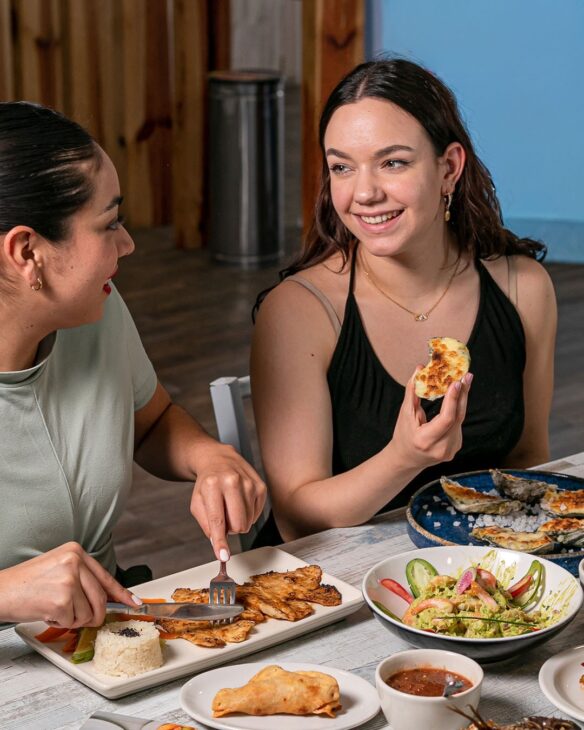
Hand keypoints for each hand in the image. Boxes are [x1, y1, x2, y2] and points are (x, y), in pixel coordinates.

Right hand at [0, 542, 140, 626]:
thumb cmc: (25, 583)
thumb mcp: (58, 569)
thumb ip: (82, 578)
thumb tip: (105, 599)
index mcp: (76, 551)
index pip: (105, 576)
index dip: (121, 593)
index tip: (134, 603)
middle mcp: (74, 562)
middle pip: (100, 598)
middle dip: (94, 615)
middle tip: (78, 617)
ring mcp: (69, 581)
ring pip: (87, 613)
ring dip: (71, 618)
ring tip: (52, 606)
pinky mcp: (61, 600)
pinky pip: (72, 621)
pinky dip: (60, 622)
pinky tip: (45, 611)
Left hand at [189, 442, 266, 560]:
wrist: (218, 458)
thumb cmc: (207, 482)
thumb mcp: (197, 502)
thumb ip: (206, 524)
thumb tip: (218, 543)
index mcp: (212, 486)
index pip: (217, 520)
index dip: (221, 541)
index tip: (223, 556)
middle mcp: (232, 482)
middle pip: (238, 525)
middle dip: (230, 529)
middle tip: (223, 516)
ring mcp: (249, 483)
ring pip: (248, 522)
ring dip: (238, 521)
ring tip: (231, 506)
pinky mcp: (261, 487)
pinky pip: (256, 515)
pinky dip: (247, 514)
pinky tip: (240, 502)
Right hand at [389, 370, 472, 470]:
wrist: (407, 459)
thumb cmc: (403, 434)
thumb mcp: (404, 414)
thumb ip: (412, 391)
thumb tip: (419, 369)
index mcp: (425, 441)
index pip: (446, 419)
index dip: (453, 400)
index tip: (456, 382)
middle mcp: (441, 448)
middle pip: (458, 418)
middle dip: (463, 395)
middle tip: (466, 376)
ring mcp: (450, 450)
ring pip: (460, 420)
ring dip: (462, 401)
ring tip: (463, 383)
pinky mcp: (456, 447)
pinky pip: (459, 424)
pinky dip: (458, 410)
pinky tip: (457, 399)